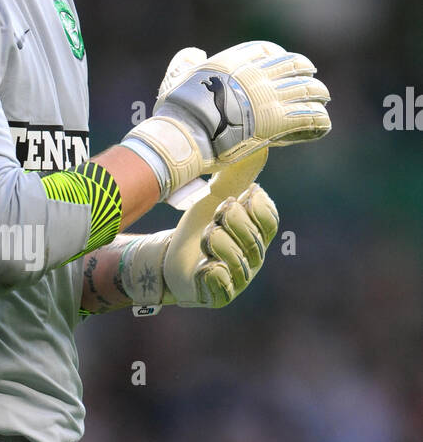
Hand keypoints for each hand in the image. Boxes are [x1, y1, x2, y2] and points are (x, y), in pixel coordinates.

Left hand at [118, 149, 278, 309]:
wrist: (170, 257)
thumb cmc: (201, 226)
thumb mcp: (217, 197)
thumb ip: (238, 174)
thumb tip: (260, 145)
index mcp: (258, 233)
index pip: (270, 219)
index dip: (253, 207)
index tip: (235, 197)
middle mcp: (253, 257)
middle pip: (252, 237)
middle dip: (229, 221)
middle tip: (213, 216)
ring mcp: (239, 279)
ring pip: (234, 258)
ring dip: (214, 242)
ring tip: (204, 238)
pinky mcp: (220, 295)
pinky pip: (222, 285)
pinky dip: (211, 271)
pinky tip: (204, 265)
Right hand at [120, 40, 329, 200]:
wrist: (185, 134)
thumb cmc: (177, 111)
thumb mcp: (175, 77)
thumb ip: (185, 62)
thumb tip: (195, 52)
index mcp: (234, 62)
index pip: (265, 50)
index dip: (277, 56)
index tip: (283, 62)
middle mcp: (256, 75)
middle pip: (293, 65)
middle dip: (304, 71)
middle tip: (310, 79)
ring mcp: (269, 97)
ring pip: (308, 89)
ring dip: (317, 94)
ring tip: (322, 100)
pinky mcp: (278, 121)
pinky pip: (310, 117)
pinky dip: (319, 120)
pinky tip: (322, 125)